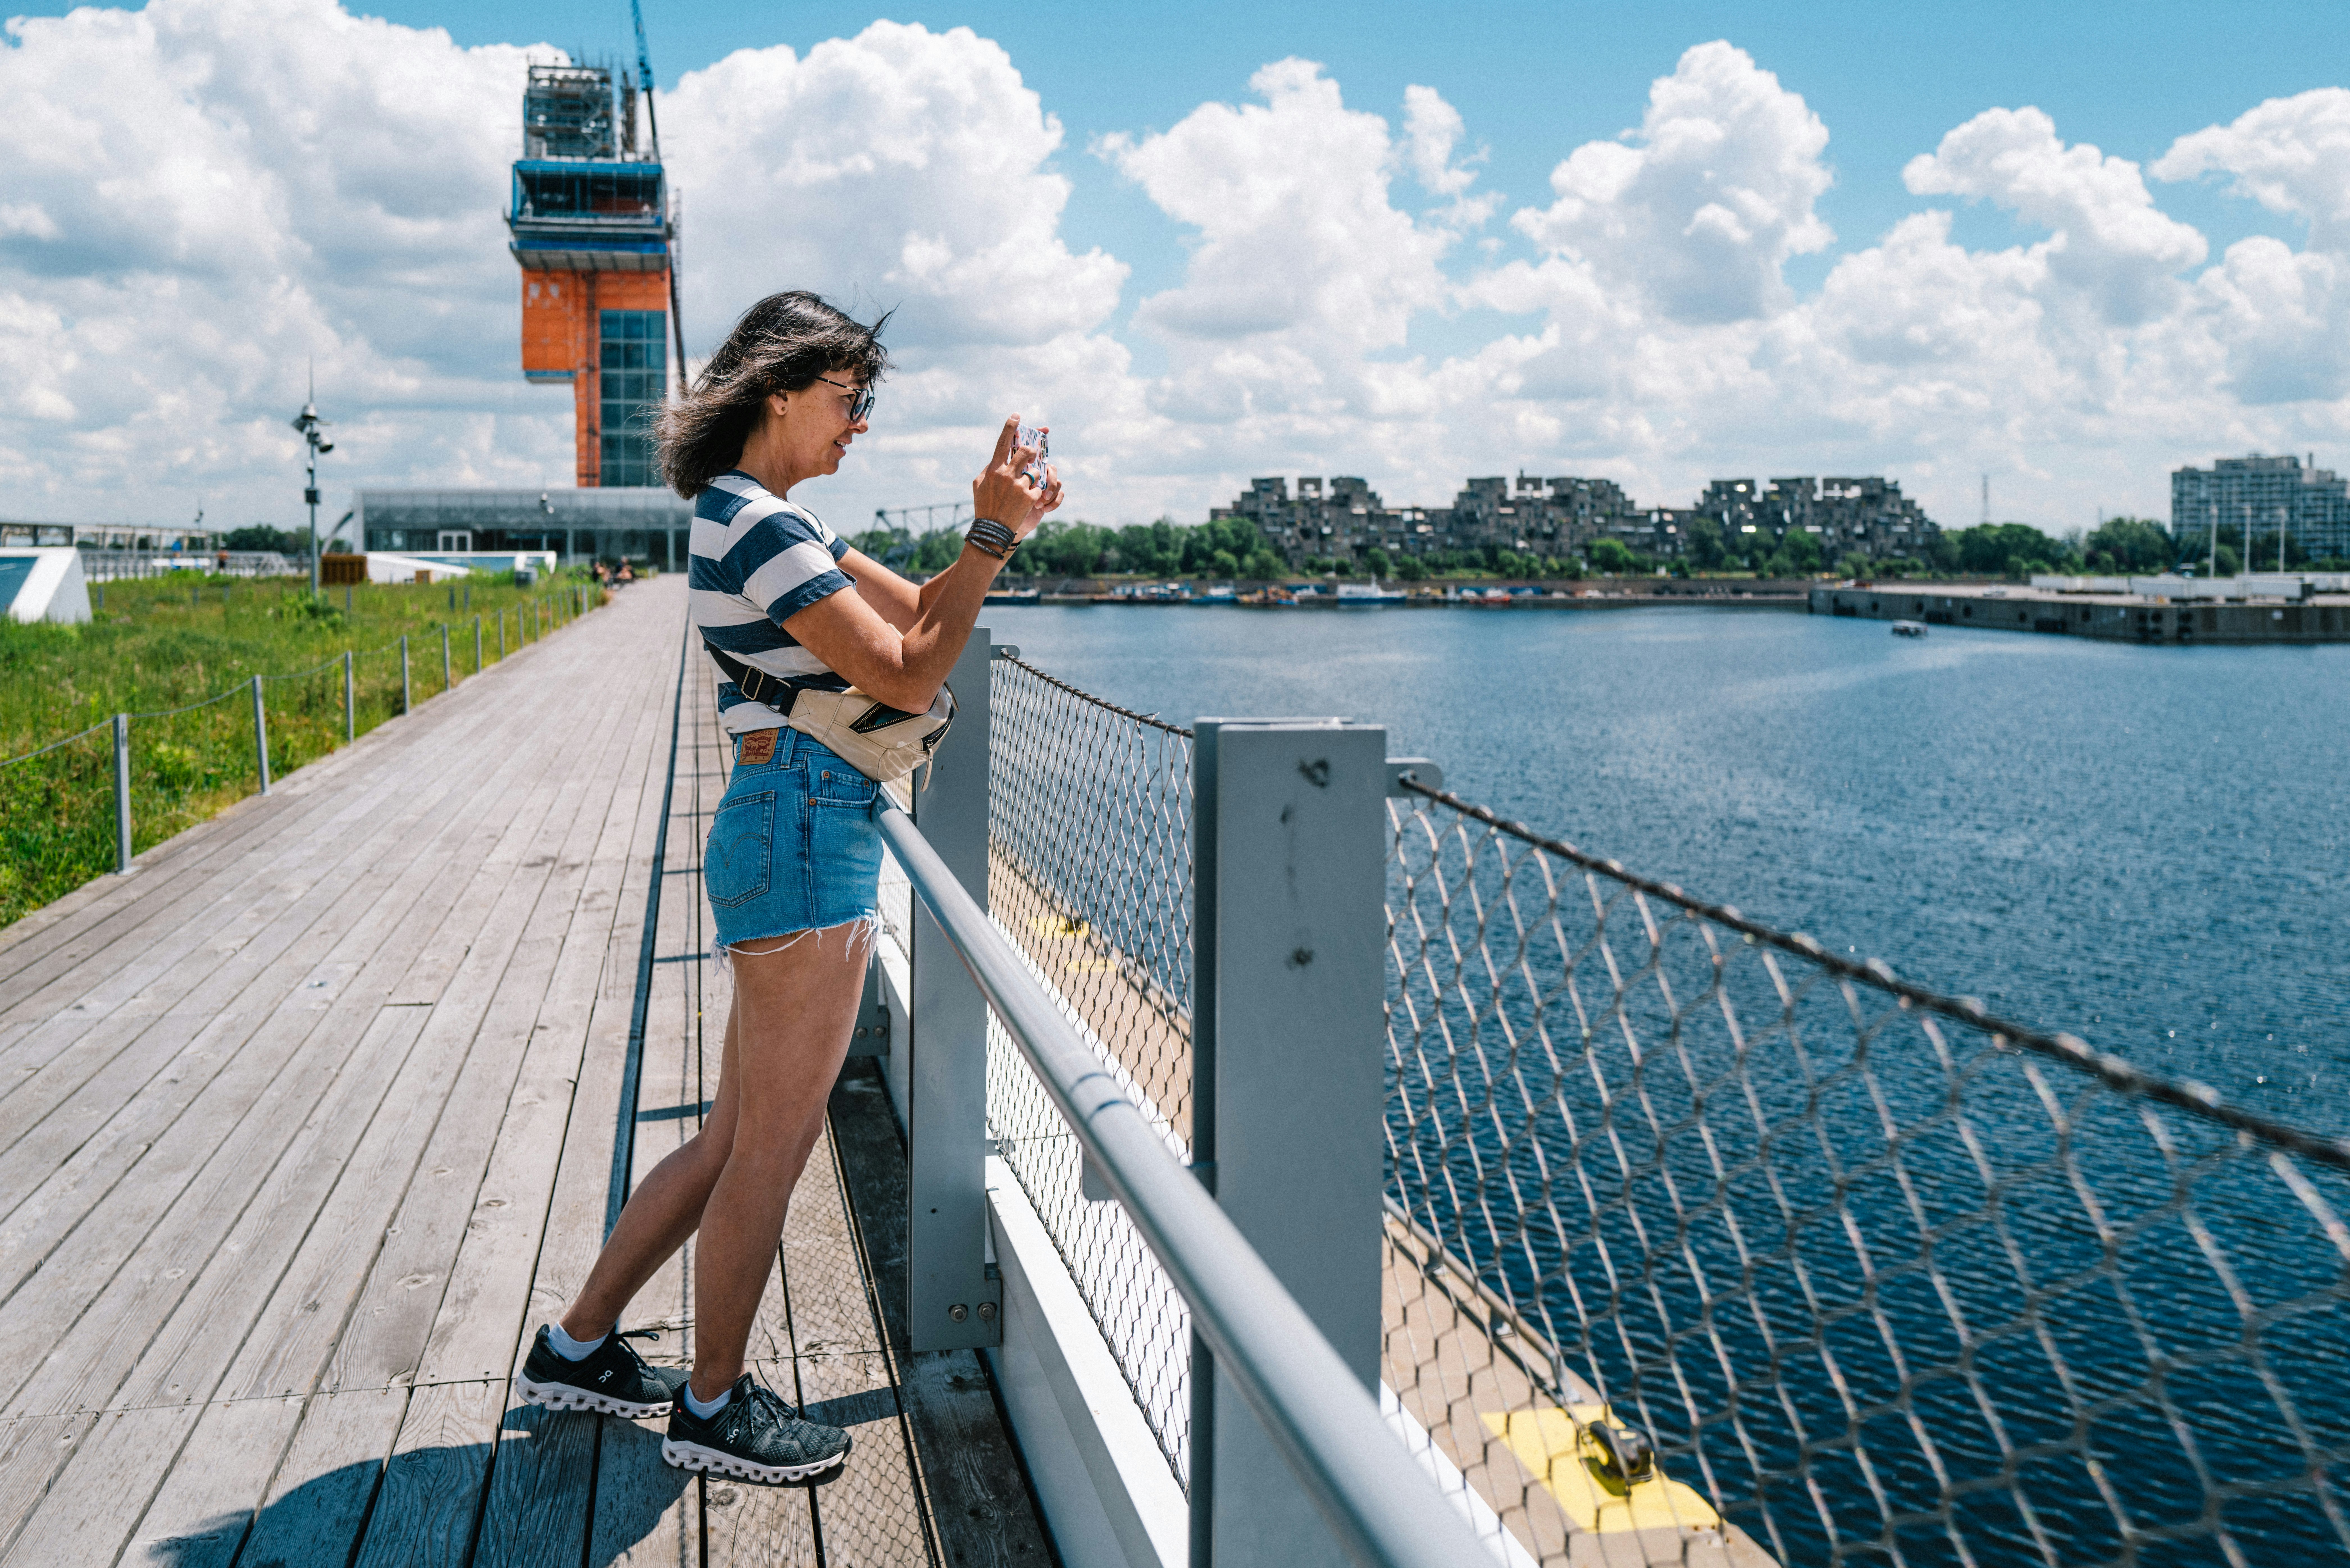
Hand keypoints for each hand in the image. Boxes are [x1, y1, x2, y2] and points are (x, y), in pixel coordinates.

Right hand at [971, 415, 1063, 541]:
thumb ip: (989, 469)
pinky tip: (1025, 504)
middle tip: (1032, 455)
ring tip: (1023, 491)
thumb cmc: (984, 506)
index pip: (1003, 442)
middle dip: (1031, 452)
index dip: (1010, 427)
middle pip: (1026, 452)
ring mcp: (1019, 486)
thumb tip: (997, 458)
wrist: (992, 530)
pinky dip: (1035, 495)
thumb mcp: (979, 485)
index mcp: (993, 469)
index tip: (1017, 415)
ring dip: (1033, 478)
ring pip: (1035, 471)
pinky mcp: (1030, 498)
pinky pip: (1039, 488)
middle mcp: (1006, 475)